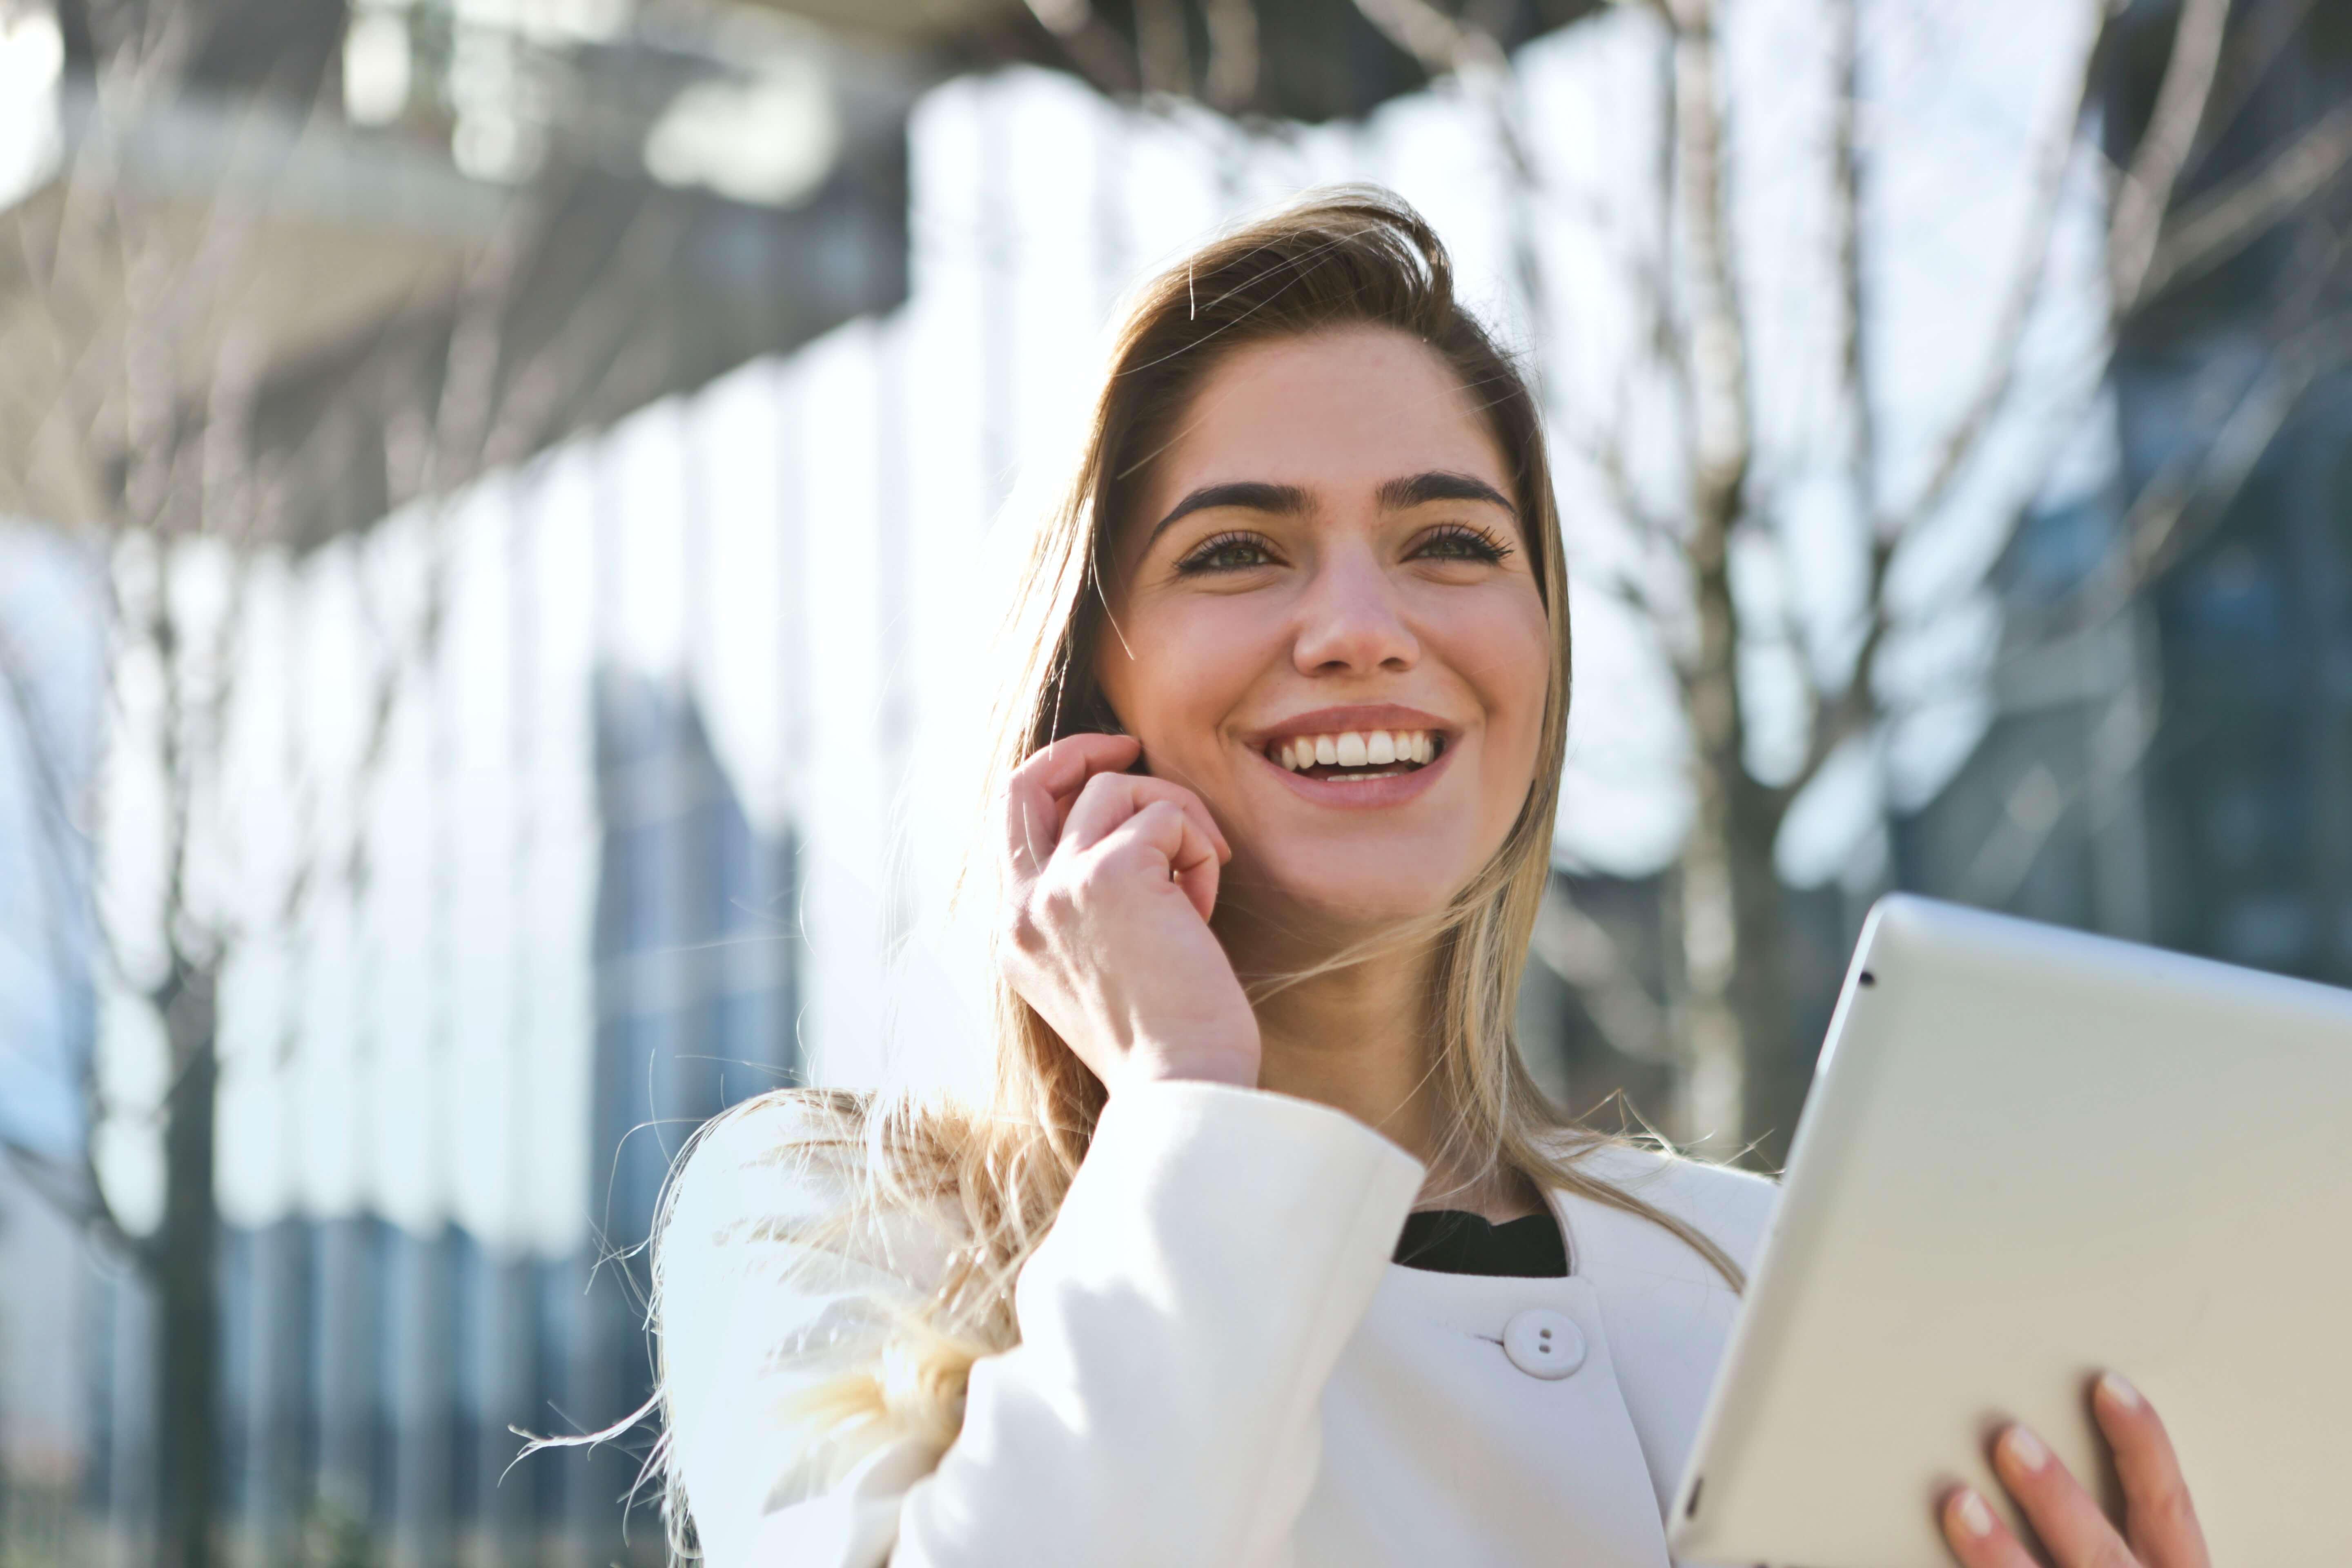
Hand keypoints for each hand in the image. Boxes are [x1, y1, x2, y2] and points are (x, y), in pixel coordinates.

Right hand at [996, 732, 1259, 1092]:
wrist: (1182, 1086)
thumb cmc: (1165, 1042)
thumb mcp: (1101, 971)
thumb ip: (1088, 909)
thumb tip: (1129, 839)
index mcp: (1015, 936)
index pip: (1013, 825)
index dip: (1058, 783)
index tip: (1109, 772)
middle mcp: (1022, 908)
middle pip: (1027, 782)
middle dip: (1080, 750)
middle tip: (1132, 746)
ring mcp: (1058, 888)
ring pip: (1117, 790)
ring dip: (1176, 820)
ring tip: (1199, 884)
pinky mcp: (1110, 873)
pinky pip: (1167, 815)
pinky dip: (1199, 849)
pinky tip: (1205, 908)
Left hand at [1939, 1373, 2207, 1567]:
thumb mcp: (2144, 1565)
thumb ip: (2112, 1523)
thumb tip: (2032, 1441)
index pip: (2167, 1506)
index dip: (2143, 1445)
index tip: (2106, 1387)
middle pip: (2100, 1549)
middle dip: (2057, 1497)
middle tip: (2008, 1440)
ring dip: (2001, 1554)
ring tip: (1958, 1504)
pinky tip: (1916, 1564)